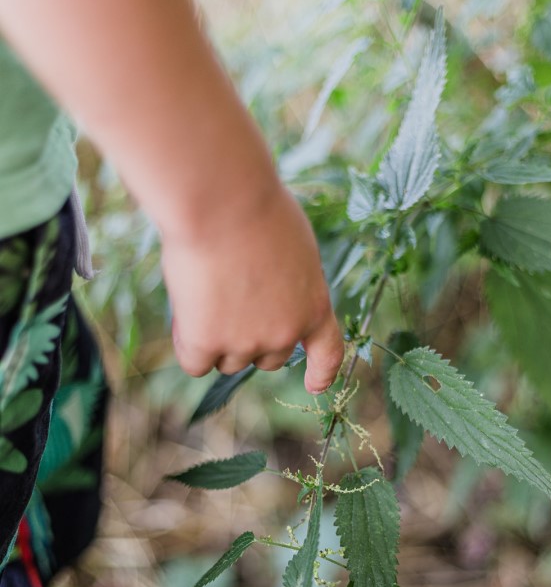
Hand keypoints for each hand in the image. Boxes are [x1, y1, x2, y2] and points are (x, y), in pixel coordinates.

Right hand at [163, 184, 343, 393]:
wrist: (222, 201)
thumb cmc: (255, 208)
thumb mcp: (292, 248)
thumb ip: (286, 285)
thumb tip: (263, 300)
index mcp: (314, 306)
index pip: (328, 353)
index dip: (322, 373)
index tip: (314, 385)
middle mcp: (285, 332)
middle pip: (266, 360)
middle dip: (249, 339)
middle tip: (227, 297)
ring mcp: (246, 341)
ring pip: (227, 361)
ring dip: (215, 338)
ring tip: (204, 291)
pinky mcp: (208, 343)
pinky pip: (194, 363)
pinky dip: (187, 342)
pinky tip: (186, 310)